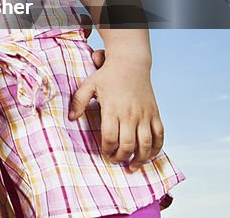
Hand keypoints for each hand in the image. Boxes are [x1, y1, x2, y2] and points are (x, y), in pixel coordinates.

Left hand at [68, 54, 163, 170]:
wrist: (130, 63)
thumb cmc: (107, 75)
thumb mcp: (88, 85)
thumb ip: (78, 101)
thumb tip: (70, 118)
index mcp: (112, 109)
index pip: (110, 137)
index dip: (107, 149)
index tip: (104, 153)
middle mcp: (130, 114)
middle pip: (128, 144)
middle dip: (121, 157)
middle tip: (115, 160)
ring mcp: (145, 115)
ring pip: (146, 144)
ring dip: (140, 159)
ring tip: (132, 166)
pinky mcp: (155, 113)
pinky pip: (160, 135)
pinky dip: (156, 149)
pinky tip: (149, 156)